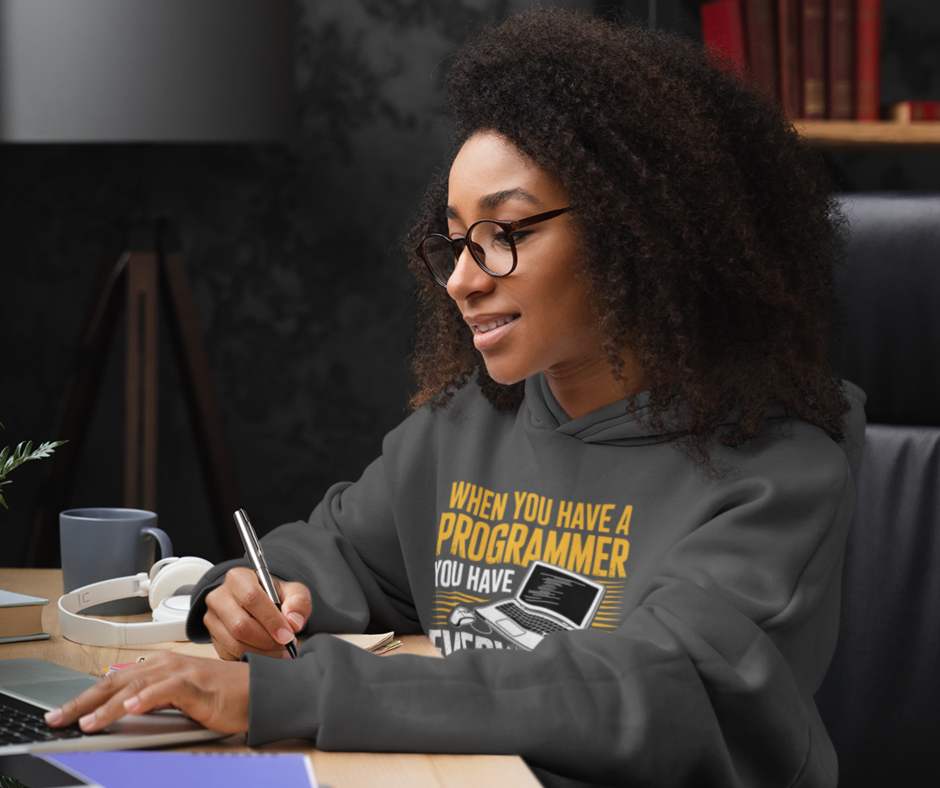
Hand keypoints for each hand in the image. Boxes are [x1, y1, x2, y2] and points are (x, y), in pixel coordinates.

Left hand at [44, 652, 248, 734]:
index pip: (113, 682)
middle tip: (57, 718)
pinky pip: (167, 691)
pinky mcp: (197, 685)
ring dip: (108, 706)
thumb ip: (151, 702)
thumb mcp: (179, 700)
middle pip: (116, 682)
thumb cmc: (222, 696)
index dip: (84, 698)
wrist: (258, 691)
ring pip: (136, 687)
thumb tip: (121, 712)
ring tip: (86, 722)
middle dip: (83, 702)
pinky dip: (146, 699)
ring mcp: (181, 673)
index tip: (60, 715)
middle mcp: (166, 665)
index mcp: (159, 667)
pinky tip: (130, 708)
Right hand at [204, 566, 311, 659]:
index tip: (288, 635)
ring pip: (235, 643)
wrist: (261, 605)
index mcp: (238, 578)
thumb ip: (299, 602)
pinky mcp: (213, 638)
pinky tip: (267, 654)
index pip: (251, 598)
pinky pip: (230, 655)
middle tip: (286, 645)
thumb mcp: (293, 592)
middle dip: (267, 640)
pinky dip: (252, 658)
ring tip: (280, 651)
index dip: (271, 620)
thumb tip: (294, 622)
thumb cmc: (276, 597)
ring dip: (262, 652)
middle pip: (240, 625)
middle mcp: (219, 597)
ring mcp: (212, 619)